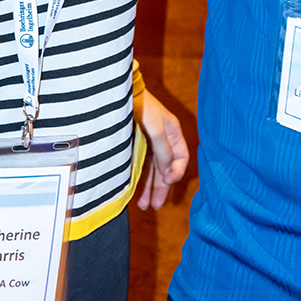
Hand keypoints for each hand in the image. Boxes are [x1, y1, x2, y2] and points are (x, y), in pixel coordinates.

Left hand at [134, 87, 188, 210]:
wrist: (119, 95)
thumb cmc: (142, 107)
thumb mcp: (156, 130)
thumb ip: (164, 152)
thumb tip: (168, 173)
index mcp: (173, 133)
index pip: (181, 158)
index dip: (177, 171)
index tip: (168, 181)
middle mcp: (162, 140)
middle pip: (165, 168)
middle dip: (161, 187)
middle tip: (155, 205)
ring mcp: (149, 142)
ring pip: (152, 169)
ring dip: (149, 186)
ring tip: (143, 205)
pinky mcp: (136, 145)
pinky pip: (140, 165)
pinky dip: (139, 178)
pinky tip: (135, 191)